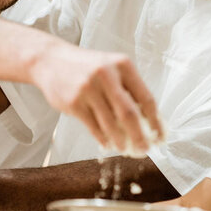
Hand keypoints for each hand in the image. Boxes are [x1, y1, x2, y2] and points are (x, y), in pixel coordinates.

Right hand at [31, 42, 162, 152]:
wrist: (51, 60)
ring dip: (120, 141)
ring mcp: (88, 89)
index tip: (159, 136)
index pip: (146, 98)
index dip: (156, 121)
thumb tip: (148, 121)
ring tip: (125, 148)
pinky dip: (103, 139)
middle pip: (130, 114)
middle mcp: (106, 75)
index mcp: (122, 65)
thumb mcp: (111, 68)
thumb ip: (128, 88)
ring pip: (111, 124)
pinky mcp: (74, 102)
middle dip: (140, 136)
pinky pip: (93, 127)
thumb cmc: (87, 67)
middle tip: (144, 149)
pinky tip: (107, 143)